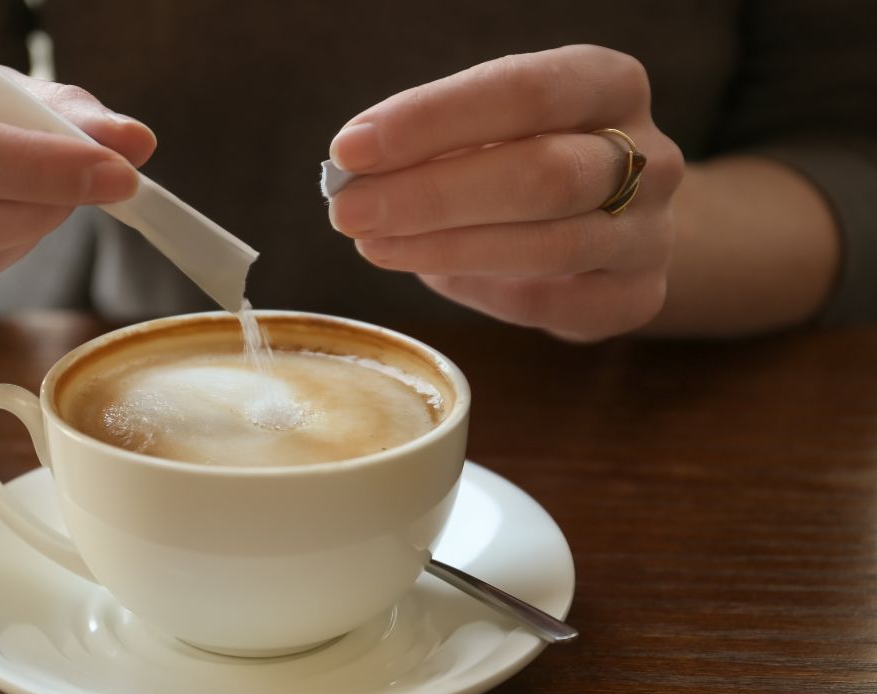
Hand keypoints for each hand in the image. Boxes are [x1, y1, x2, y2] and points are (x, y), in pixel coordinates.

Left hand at [328, 45, 683, 341]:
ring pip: (548, 246)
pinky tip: (431, 273)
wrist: (616, 225)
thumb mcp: (493, 128)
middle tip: (349, 209)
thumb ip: (436, 142)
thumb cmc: (531, 159)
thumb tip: (356, 169)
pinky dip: (480, 290)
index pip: (523, 92)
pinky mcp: (635, 296)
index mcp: (609, 84)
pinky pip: (549, 303)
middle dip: (431, 195)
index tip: (352, 149)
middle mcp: (648, 156)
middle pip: (542, 175)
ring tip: (372, 244)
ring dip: (444, 248)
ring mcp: (651, 232)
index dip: (432, 120)